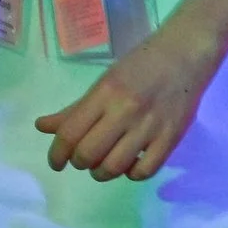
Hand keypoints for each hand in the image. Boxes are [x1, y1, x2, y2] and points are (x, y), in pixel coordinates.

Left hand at [35, 30, 219, 182]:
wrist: (186, 53)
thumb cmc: (141, 64)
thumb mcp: (104, 81)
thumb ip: (75, 109)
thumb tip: (42, 127)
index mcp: (105, 93)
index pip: (70, 133)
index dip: (57, 154)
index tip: (56, 163)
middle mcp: (125, 110)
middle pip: (89, 154)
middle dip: (79, 163)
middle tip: (82, 159)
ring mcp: (150, 126)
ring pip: (115, 166)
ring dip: (103, 172)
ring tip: (103, 164)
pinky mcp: (172, 138)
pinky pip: (146, 170)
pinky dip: (132, 174)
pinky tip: (130, 164)